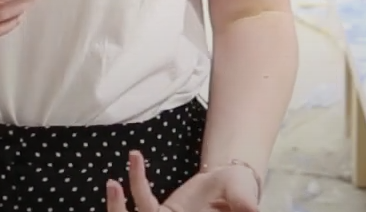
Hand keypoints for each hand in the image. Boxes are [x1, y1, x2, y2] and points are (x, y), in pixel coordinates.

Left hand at [105, 151, 259, 211]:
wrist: (232, 181)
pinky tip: (135, 158)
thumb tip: (253, 211)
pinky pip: (141, 200)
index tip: (153, 211)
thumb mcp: (244, 199)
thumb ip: (245, 206)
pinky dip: (134, 182)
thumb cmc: (241, 192)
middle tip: (115, 192)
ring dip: (117, 207)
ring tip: (112, 184)